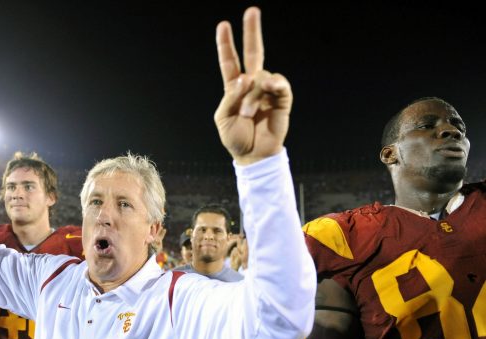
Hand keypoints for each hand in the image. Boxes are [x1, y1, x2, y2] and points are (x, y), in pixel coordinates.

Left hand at [214, 7, 291, 164]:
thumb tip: (246, 78)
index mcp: (234, 88)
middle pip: (253, 52)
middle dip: (252, 32)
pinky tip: (269, 86)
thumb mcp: (224, 118)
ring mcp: (267, 90)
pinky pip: (279, 84)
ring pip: (260, 77)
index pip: (230, 61)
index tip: (223, 25)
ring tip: (248, 115)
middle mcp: (252, 85)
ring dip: (252, 96)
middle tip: (252, 11)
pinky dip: (273, 84)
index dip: (226, 45)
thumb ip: (231, 97)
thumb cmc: (236, 138)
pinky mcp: (282, 99)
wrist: (254, 156)